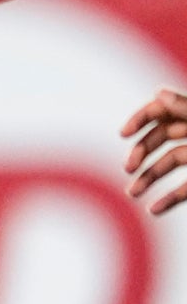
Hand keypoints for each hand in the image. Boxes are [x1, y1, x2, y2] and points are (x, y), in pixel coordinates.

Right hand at [121, 88, 186, 213]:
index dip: (141, 119)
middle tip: (128, 169)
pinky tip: (153, 209)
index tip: (124, 135)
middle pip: (161, 138)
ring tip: (132, 194)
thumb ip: (186, 109)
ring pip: (169, 164)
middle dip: (140, 152)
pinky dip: (169, 199)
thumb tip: (158, 94)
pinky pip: (185, 188)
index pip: (162, 110)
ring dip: (148, 178)